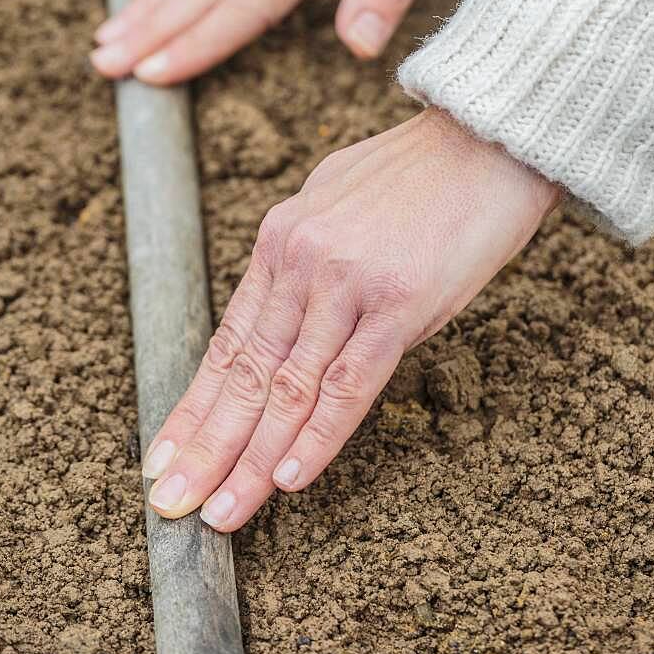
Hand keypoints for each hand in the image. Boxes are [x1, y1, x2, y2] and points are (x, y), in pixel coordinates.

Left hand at [142, 108, 558, 529]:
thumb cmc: (419, 172)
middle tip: (172, 502)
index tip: (166, 453)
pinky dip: (319, 436)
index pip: (229, 341)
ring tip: (221, 514)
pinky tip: (291, 479)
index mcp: (282, 239)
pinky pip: (351, 382)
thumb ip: (307, 260)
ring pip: (290, 387)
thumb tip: (295, 314)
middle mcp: (301, 260)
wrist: (487, 139)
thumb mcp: (334, 200)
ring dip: (253, 459)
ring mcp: (346, 281)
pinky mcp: (399, 301)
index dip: (196, 405)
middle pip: (246, 372)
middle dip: (207, 445)